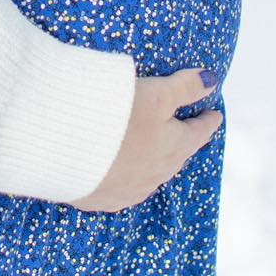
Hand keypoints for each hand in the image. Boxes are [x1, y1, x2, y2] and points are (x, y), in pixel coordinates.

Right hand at [70, 68, 223, 211]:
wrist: (61, 144)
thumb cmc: (114, 114)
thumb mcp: (155, 93)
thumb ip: (184, 87)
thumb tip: (212, 79)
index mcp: (172, 147)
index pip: (197, 132)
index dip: (207, 120)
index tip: (215, 114)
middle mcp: (155, 174)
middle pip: (177, 155)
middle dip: (184, 142)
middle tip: (189, 131)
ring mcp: (128, 189)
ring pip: (152, 174)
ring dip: (158, 162)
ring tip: (159, 151)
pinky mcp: (102, 197)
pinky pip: (125, 188)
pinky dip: (131, 176)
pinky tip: (125, 173)